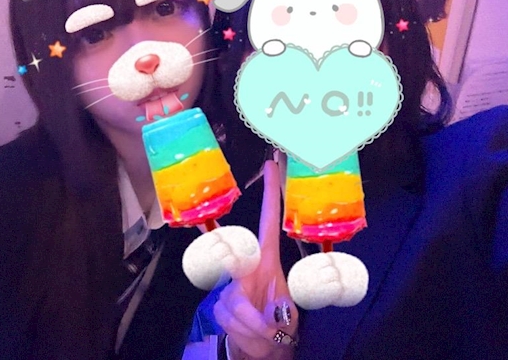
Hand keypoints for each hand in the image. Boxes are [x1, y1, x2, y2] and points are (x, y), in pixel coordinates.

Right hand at [213, 158, 297, 359]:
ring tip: (267, 332)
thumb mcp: (289, 314)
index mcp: (268, 259)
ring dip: (254, 325)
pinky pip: (229, 318)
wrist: (266, 345)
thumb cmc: (281, 322)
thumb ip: (278, 311)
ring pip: (235, 304)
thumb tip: (267, 314)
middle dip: (248, 292)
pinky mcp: (219, 305)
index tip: (271, 165)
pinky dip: (245, 332)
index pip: (267, 220)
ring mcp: (229, 286)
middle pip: (233, 262)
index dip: (270, 194)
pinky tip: (253, 335)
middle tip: (260, 315)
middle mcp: (246, 267)